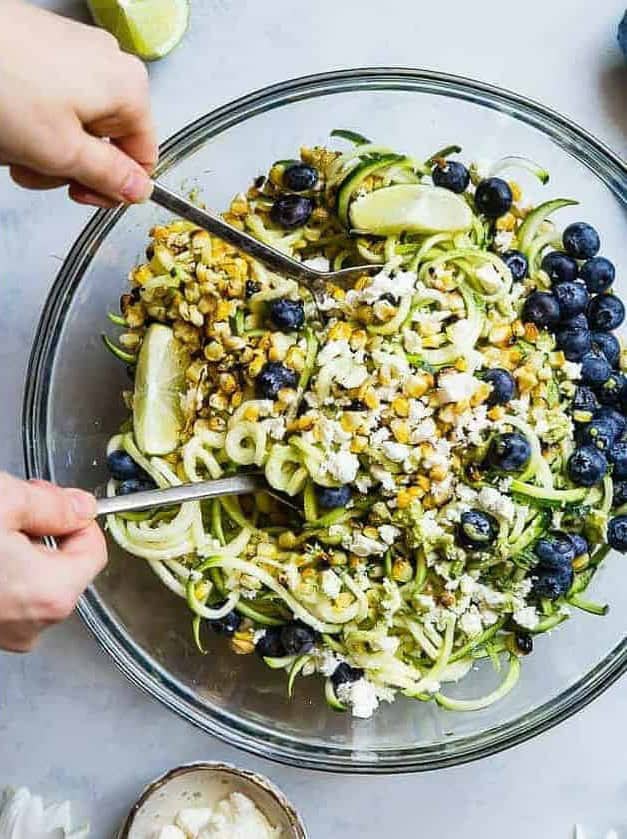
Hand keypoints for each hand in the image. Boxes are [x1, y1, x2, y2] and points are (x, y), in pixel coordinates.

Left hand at [0, 2, 156, 206]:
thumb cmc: (3, 84)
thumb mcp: (64, 153)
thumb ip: (109, 178)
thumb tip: (138, 189)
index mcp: (128, 88)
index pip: (142, 159)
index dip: (113, 187)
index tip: (80, 194)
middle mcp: (109, 64)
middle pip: (106, 143)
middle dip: (69, 166)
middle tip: (36, 169)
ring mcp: (77, 52)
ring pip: (76, 125)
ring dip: (46, 148)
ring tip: (15, 146)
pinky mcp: (46, 48)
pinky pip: (54, 101)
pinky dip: (33, 121)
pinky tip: (9, 123)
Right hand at [0, 474, 106, 652]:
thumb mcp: (5, 502)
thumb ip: (54, 504)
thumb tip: (82, 506)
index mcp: (50, 593)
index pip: (94, 549)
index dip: (76, 519)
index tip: (52, 502)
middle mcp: (33, 625)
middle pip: (66, 566)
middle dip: (45, 532)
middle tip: (16, 509)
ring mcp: (8, 634)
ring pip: (37, 580)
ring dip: (22, 551)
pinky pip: (11, 596)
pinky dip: (4, 572)